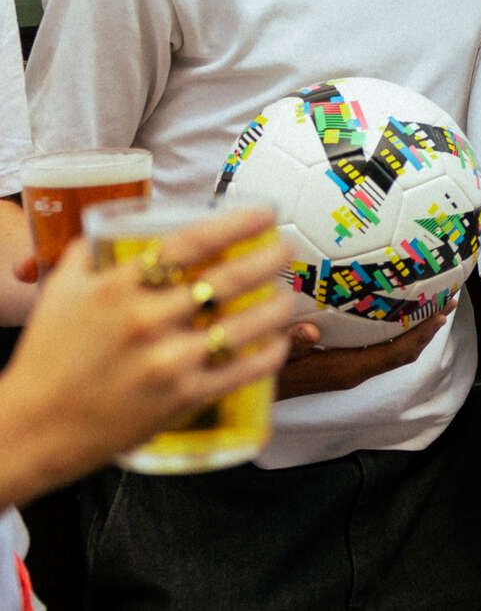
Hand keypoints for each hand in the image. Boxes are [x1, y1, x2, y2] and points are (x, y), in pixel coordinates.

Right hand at [0, 208, 292, 503]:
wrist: (32, 428)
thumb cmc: (47, 357)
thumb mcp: (61, 293)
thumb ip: (89, 253)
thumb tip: (118, 222)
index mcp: (117, 288)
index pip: (191, 243)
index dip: (237, 223)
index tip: (266, 214)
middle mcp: (145, 320)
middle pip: (229, 279)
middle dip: (271, 258)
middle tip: (287, 249)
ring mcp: (166, 361)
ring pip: (246, 323)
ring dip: (279, 304)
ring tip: (288, 294)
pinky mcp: (181, 399)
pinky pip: (243, 370)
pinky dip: (271, 352)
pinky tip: (280, 341)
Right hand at [276, 297, 453, 399]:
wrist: (257, 391)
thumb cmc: (267, 374)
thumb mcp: (277, 354)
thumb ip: (292, 342)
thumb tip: (309, 328)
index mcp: (348, 369)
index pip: (396, 352)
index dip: (420, 333)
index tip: (440, 313)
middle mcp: (356, 372)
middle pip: (403, 352)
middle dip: (426, 329)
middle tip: (446, 301)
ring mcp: (351, 371)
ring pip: (394, 352)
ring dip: (415, 331)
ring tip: (431, 305)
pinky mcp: (343, 367)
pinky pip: (380, 351)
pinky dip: (396, 333)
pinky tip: (395, 314)